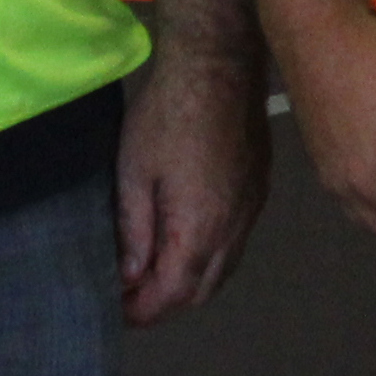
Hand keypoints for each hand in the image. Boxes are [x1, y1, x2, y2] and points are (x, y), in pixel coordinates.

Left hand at [115, 42, 272, 325]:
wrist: (218, 63)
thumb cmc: (169, 113)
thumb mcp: (134, 173)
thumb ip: (134, 232)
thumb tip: (131, 276)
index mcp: (199, 229)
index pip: (171, 294)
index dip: (142, 311)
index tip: (116, 312)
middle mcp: (233, 228)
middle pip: (201, 291)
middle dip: (165, 304)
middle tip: (130, 298)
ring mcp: (252, 209)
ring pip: (224, 270)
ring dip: (189, 283)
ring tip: (152, 274)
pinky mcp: (259, 190)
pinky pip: (236, 242)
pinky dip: (210, 258)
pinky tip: (186, 243)